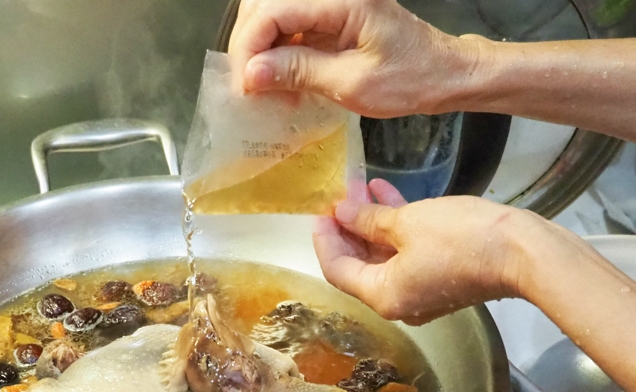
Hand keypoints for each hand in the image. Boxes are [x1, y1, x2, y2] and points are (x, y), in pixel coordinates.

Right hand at [227, 0, 483, 117]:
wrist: (441, 74)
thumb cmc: (409, 80)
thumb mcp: (352, 84)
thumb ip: (299, 72)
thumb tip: (252, 74)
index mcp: (343, 1)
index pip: (272, 11)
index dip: (249, 47)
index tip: (245, 85)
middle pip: (263, 4)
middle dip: (249, 46)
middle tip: (249, 87)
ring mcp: (330, 2)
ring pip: (270, 12)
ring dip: (260, 49)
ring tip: (264, 86)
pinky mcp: (329, 14)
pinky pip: (289, 24)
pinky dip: (277, 51)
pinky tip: (280, 80)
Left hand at [313, 179, 533, 324]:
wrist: (524, 253)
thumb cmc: (462, 239)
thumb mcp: (408, 222)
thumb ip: (368, 220)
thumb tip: (343, 214)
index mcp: (382, 296)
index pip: (336, 270)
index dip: (325, 239)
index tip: (320, 211)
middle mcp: (397, 302)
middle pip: (358, 266)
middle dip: (348, 228)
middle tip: (340, 195)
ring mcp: (420, 292)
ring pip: (383, 256)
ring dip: (371, 223)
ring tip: (361, 188)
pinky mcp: (441, 277)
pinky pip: (406, 254)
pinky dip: (395, 228)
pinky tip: (386, 194)